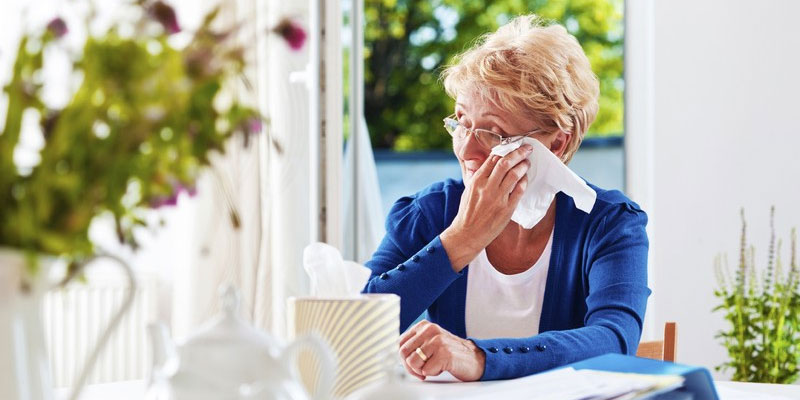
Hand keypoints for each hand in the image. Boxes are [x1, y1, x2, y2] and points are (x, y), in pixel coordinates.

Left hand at [398, 320, 484, 381]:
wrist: (475, 358)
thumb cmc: (451, 353)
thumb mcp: (431, 342)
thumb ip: (415, 345)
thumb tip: (396, 356)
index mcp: (424, 326)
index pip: (400, 343)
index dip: (403, 358)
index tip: (413, 365)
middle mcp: (430, 330)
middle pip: (403, 353)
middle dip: (410, 367)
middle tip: (421, 371)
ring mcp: (437, 341)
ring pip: (413, 362)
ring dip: (422, 370)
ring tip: (433, 367)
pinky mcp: (444, 353)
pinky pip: (426, 370)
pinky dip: (433, 373)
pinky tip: (442, 367)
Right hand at [441, 145, 531, 270]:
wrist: (468, 233)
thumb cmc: (467, 212)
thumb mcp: (469, 190)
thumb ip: (480, 177)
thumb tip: (493, 164)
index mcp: (476, 180)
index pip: (493, 159)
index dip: (505, 150)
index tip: (513, 146)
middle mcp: (487, 187)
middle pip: (505, 163)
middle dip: (518, 153)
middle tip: (527, 149)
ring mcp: (498, 198)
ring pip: (514, 175)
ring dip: (523, 166)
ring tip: (527, 163)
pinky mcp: (507, 208)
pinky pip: (519, 191)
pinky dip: (524, 182)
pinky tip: (525, 178)